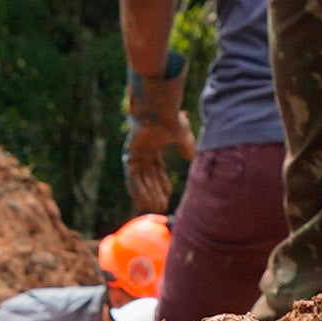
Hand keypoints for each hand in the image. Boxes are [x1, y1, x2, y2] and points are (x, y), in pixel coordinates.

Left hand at [127, 84, 191, 212]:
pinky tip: (144, 203)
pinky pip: (133, 179)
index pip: (157, 169)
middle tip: (161, 207)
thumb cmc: (169, 119)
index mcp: (152, 147)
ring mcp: (134, 155)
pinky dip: (139, 192)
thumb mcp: (182, 136)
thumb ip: (186, 146)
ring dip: (147, 195)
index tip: (167, 196)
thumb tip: (191, 157)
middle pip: (148, 178)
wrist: (157, 112)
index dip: (162, 183)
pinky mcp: (129, 157)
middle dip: (155, 193)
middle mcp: (142, 152)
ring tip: (155, 208)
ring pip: (140, 180)